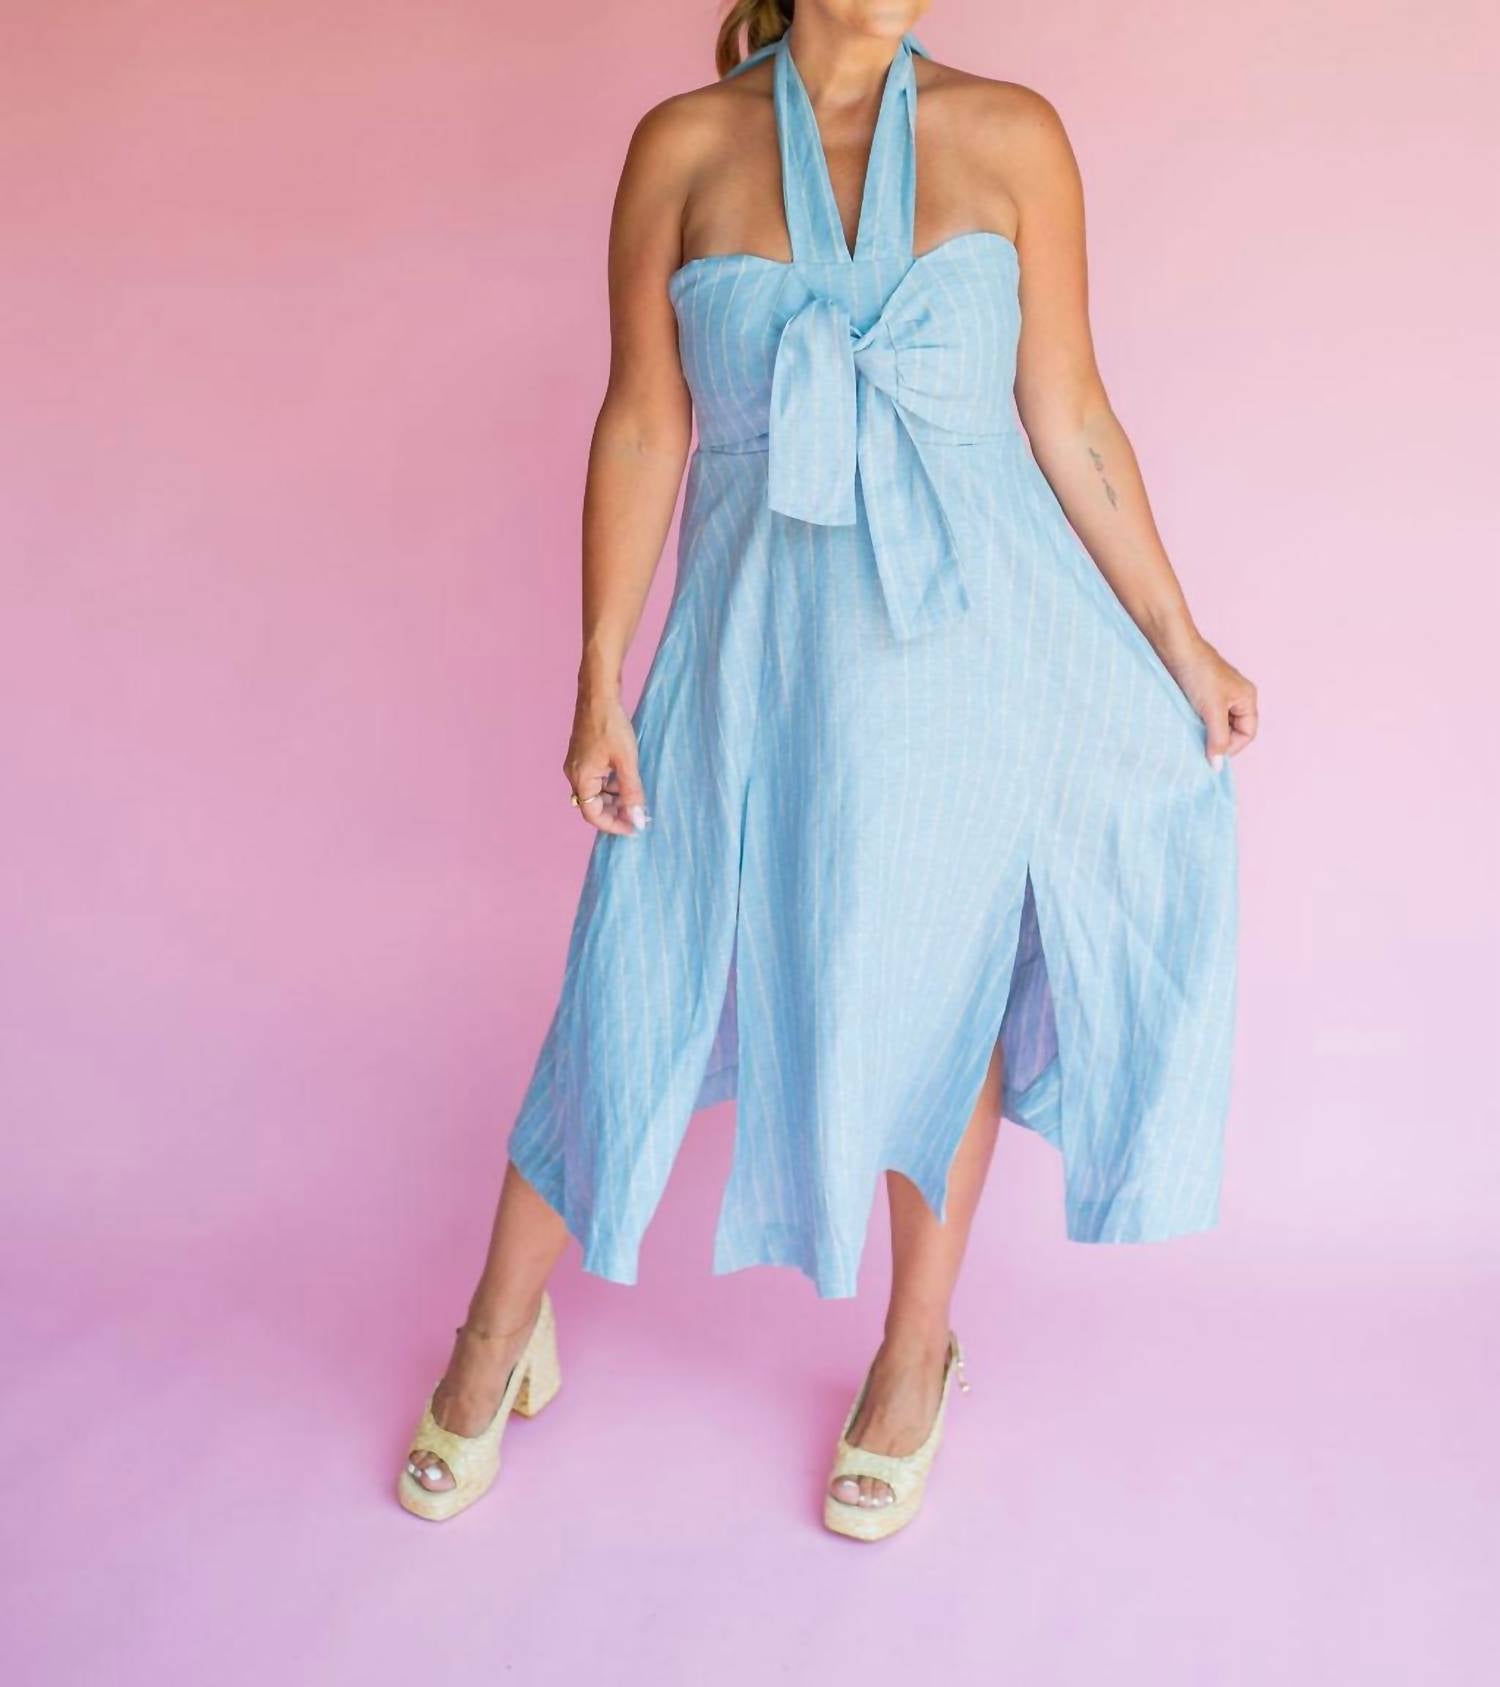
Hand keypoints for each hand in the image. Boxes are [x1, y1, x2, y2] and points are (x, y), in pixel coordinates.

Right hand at [563, 684, 650, 836]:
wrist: (598, 695)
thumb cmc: (611, 726)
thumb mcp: (626, 762)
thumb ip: (632, 792)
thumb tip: (638, 819)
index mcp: (581, 778)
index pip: (593, 814)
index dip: (613, 825)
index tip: (633, 828)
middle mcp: (574, 774)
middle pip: (593, 805)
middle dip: (615, 812)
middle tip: (638, 815)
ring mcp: (578, 764)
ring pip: (595, 792)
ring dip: (614, 799)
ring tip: (636, 799)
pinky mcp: (583, 756)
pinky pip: (596, 779)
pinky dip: (610, 785)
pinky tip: (626, 781)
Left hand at [1163, 634, 1258, 769]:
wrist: (1174, 648)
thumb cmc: (1198, 674)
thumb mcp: (1211, 710)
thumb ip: (1217, 739)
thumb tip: (1217, 767)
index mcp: (1247, 698)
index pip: (1247, 734)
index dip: (1231, 747)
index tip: (1211, 754)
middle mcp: (1236, 697)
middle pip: (1232, 731)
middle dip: (1217, 741)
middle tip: (1199, 748)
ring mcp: (1218, 696)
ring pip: (1216, 725)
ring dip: (1204, 733)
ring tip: (1190, 737)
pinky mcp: (1200, 694)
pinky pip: (1203, 717)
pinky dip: (1195, 724)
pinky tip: (1184, 727)